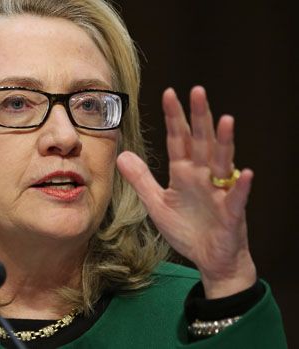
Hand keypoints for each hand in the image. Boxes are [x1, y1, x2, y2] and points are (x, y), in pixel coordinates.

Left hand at [116, 86, 255, 298]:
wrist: (208, 259)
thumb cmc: (186, 229)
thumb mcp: (157, 203)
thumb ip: (141, 179)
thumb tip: (122, 154)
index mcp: (184, 173)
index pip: (179, 140)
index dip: (174, 118)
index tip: (169, 93)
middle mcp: (203, 176)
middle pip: (202, 142)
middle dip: (200, 117)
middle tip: (198, 91)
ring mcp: (219, 192)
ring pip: (223, 162)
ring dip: (224, 142)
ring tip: (225, 120)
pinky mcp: (231, 213)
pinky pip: (237, 197)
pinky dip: (241, 186)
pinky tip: (245, 173)